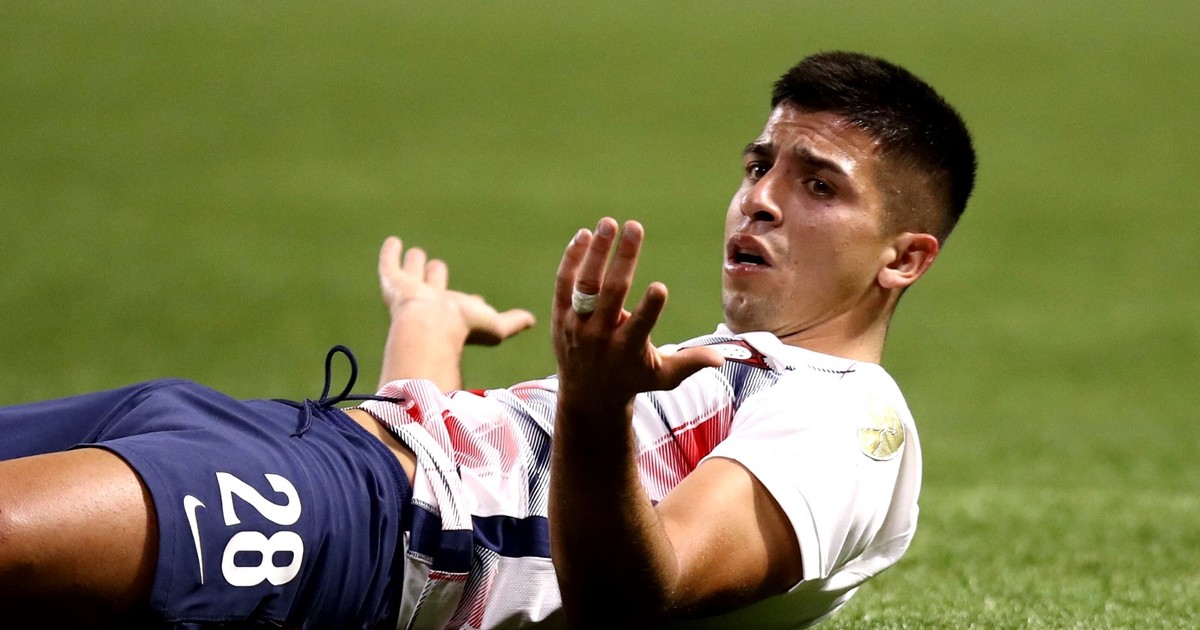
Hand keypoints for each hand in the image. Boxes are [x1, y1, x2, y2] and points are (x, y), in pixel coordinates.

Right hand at [378, 236, 535, 345]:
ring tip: (416, 253)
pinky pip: (389, 265)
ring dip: (414, 265)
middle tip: (437, 267)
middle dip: (436, 278)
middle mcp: (431, 303)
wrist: (430, 325)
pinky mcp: (392, 282)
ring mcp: (410, 292)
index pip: (460, 306)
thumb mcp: (495, 326)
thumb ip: (512, 323)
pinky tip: (393, 242)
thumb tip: (533, 321)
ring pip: (413, 274)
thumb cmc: (464, 327)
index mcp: (453, 315)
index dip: (469, 302)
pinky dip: (390, 253)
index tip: (477, 299)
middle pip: (433, 286)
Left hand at [552, 218, 722, 415]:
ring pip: (586, 283)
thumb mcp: (663, 376)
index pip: (640, 326)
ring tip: (609, 223)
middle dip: (624, 259)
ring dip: (597, 251)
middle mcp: (600, 335)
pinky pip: (564, 283)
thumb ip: (690, 363)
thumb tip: (722, 357)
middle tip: (635, 227)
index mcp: (628, 348)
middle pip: (611, 292)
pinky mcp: (561, 316)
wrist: (587, 396)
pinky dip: (573, 259)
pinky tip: (584, 235)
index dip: (650, 308)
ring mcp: (578, 325)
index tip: (660, 287)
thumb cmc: (632, 380)